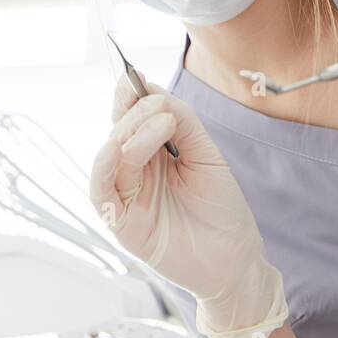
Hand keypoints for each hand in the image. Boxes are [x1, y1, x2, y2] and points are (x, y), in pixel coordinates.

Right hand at [90, 73, 287, 337]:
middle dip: (135, 113)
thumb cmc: (222, 209)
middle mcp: (135, 172)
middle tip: (160, 106)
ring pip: (110, 157)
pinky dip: (103, 168)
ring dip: (129, 135)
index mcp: (154, 154)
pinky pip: (101, 192)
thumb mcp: (206, 155)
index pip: (131, 118)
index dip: (130, 97)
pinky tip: (118, 149)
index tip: (135, 78)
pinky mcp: (121, 224)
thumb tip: (155, 94)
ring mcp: (127, 197)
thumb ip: (183, 123)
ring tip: (158, 123)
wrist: (236, 259)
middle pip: (118, 132)